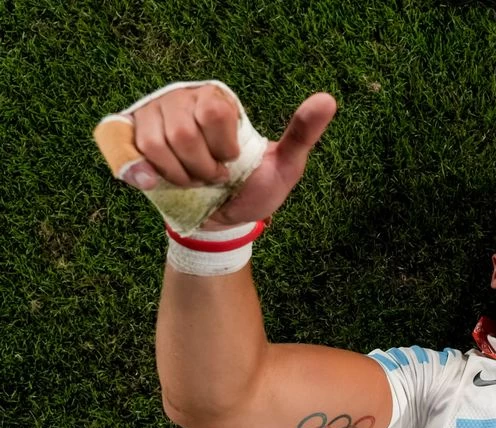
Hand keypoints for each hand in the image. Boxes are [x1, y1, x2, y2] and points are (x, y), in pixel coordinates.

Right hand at [125, 85, 336, 226]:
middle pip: (183, 133)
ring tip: (194, 182)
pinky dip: (145, 174)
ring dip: (180, 176)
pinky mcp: (129, 139)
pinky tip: (158, 183)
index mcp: (219, 99)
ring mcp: (152, 116)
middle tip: (215, 178)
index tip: (233, 162)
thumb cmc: (254, 188)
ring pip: (156, 145)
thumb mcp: (286, 165)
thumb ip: (303, 133)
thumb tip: (328, 100)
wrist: (221, 221)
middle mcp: (182, 99)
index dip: (224, 149)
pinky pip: (129, 152)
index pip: (215, 112)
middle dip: (203, 169)